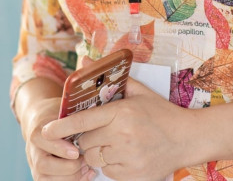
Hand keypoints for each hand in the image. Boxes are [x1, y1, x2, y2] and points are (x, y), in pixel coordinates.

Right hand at [22, 96, 95, 180]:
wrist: (43, 125)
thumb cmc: (57, 117)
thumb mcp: (62, 111)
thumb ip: (73, 117)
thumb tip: (93, 111)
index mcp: (37, 132)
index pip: (44, 141)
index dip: (60, 148)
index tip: (76, 152)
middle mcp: (33, 151)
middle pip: (43, 166)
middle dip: (67, 167)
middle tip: (84, 161)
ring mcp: (35, 166)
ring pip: (47, 179)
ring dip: (70, 178)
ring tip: (86, 168)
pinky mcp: (42, 176)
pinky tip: (86, 175)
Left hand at [43, 78, 198, 180]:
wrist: (187, 138)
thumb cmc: (161, 112)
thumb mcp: (139, 91)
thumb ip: (110, 78)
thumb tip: (84, 62)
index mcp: (122, 112)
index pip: (84, 121)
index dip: (62, 126)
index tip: (45, 130)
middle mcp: (123, 137)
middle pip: (85, 142)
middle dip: (87, 137)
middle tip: (101, 130)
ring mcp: (128, 159)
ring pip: (94, 158)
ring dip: (97, 151)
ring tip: (114, 141)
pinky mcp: (132, 176)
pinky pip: (107, 172)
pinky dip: (110, 164)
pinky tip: (124, 154)